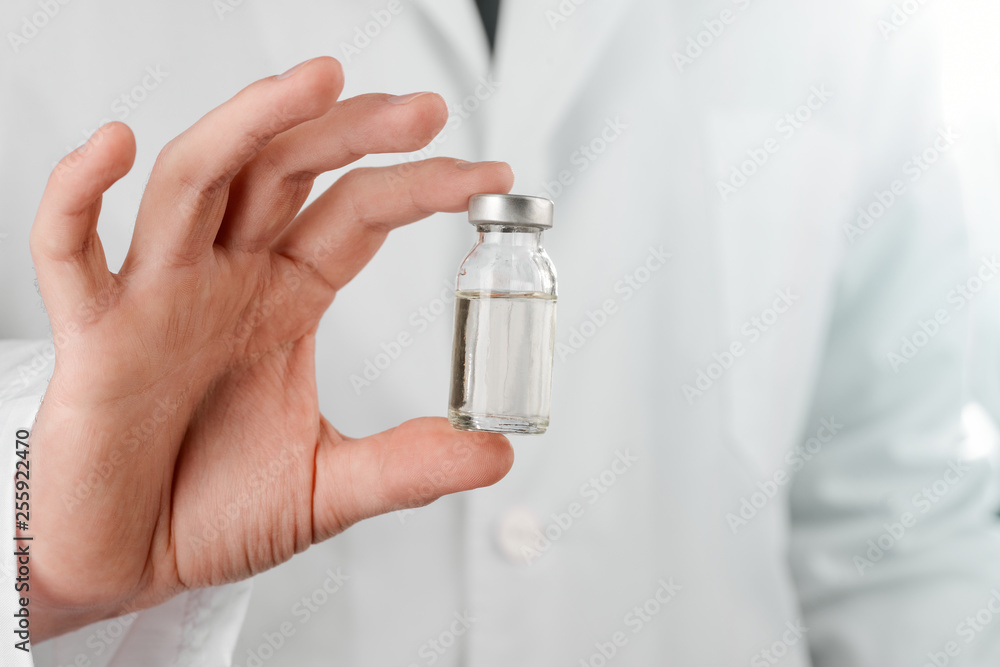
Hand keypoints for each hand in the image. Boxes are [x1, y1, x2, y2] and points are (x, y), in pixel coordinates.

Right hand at [27, 56, 513, 640]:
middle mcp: (226, 280)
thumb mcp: (327, 487)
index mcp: (284, 300)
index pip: (356, 214)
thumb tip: (497, 455)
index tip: (488, 176)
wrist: (128, 562)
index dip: (419, 188)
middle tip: (426, 110)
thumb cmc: (212, 512)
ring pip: (197, 182)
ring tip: (319, 82)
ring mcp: (157, 296)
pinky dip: (78, 194)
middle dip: (352, 132)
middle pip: (286, 172)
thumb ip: (406, 466)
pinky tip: (116, 147)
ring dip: (252, 125)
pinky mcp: (93, 334)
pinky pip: (69, 250)